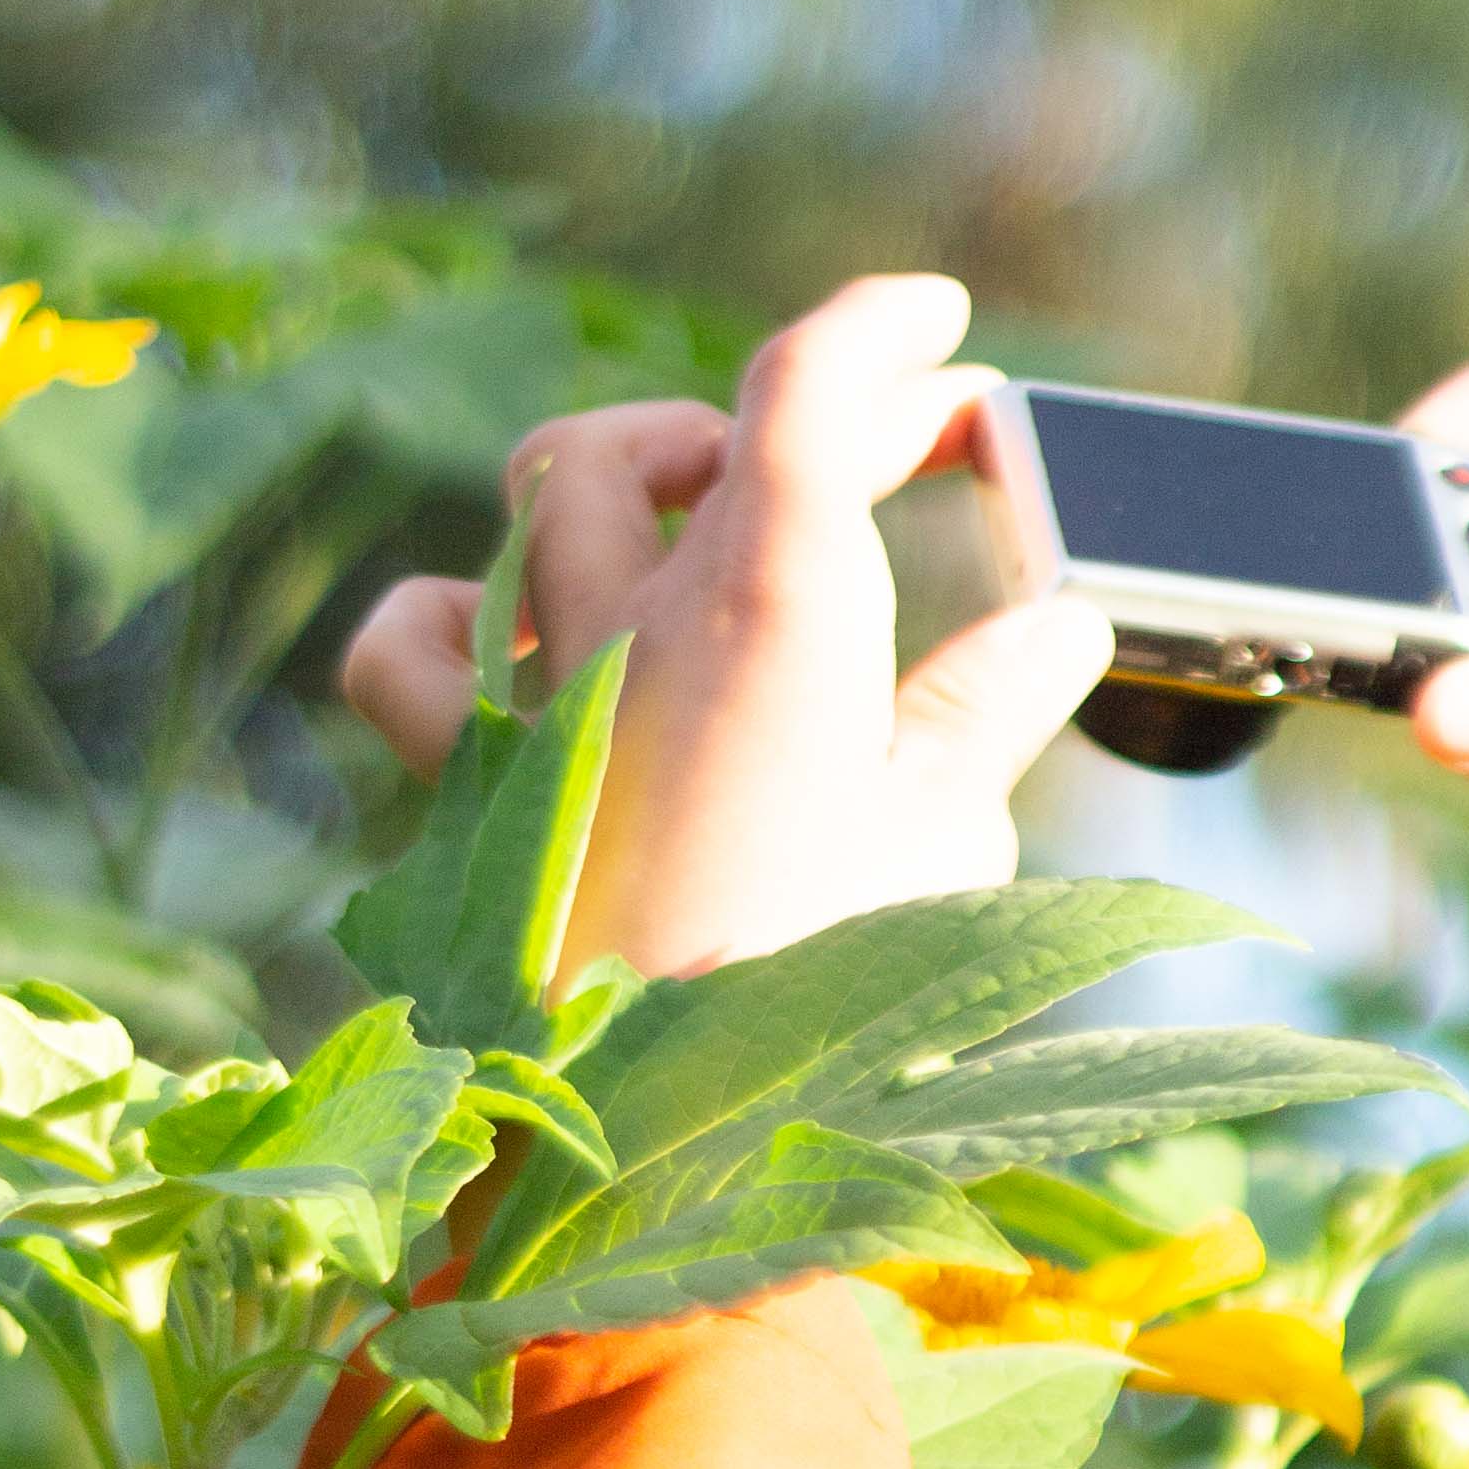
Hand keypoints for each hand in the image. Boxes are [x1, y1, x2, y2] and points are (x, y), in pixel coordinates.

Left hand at [342, 275, 1114, 980]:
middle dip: (809, 415)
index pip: (805, 386)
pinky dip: (457, 617)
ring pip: (555, 490)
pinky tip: (509, 641)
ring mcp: (546, 694)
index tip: (937, 328)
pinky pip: (412, 647)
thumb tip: (1055, 627)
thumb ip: (987, 711)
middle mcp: (640, 621)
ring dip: (642, 472)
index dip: (875, 329)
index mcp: (772, 612)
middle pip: (704, 433)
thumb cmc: (817, 994)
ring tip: (712, 513)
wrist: (657, 1140)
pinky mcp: (475, 781)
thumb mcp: (940, 842)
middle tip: (902, 447)